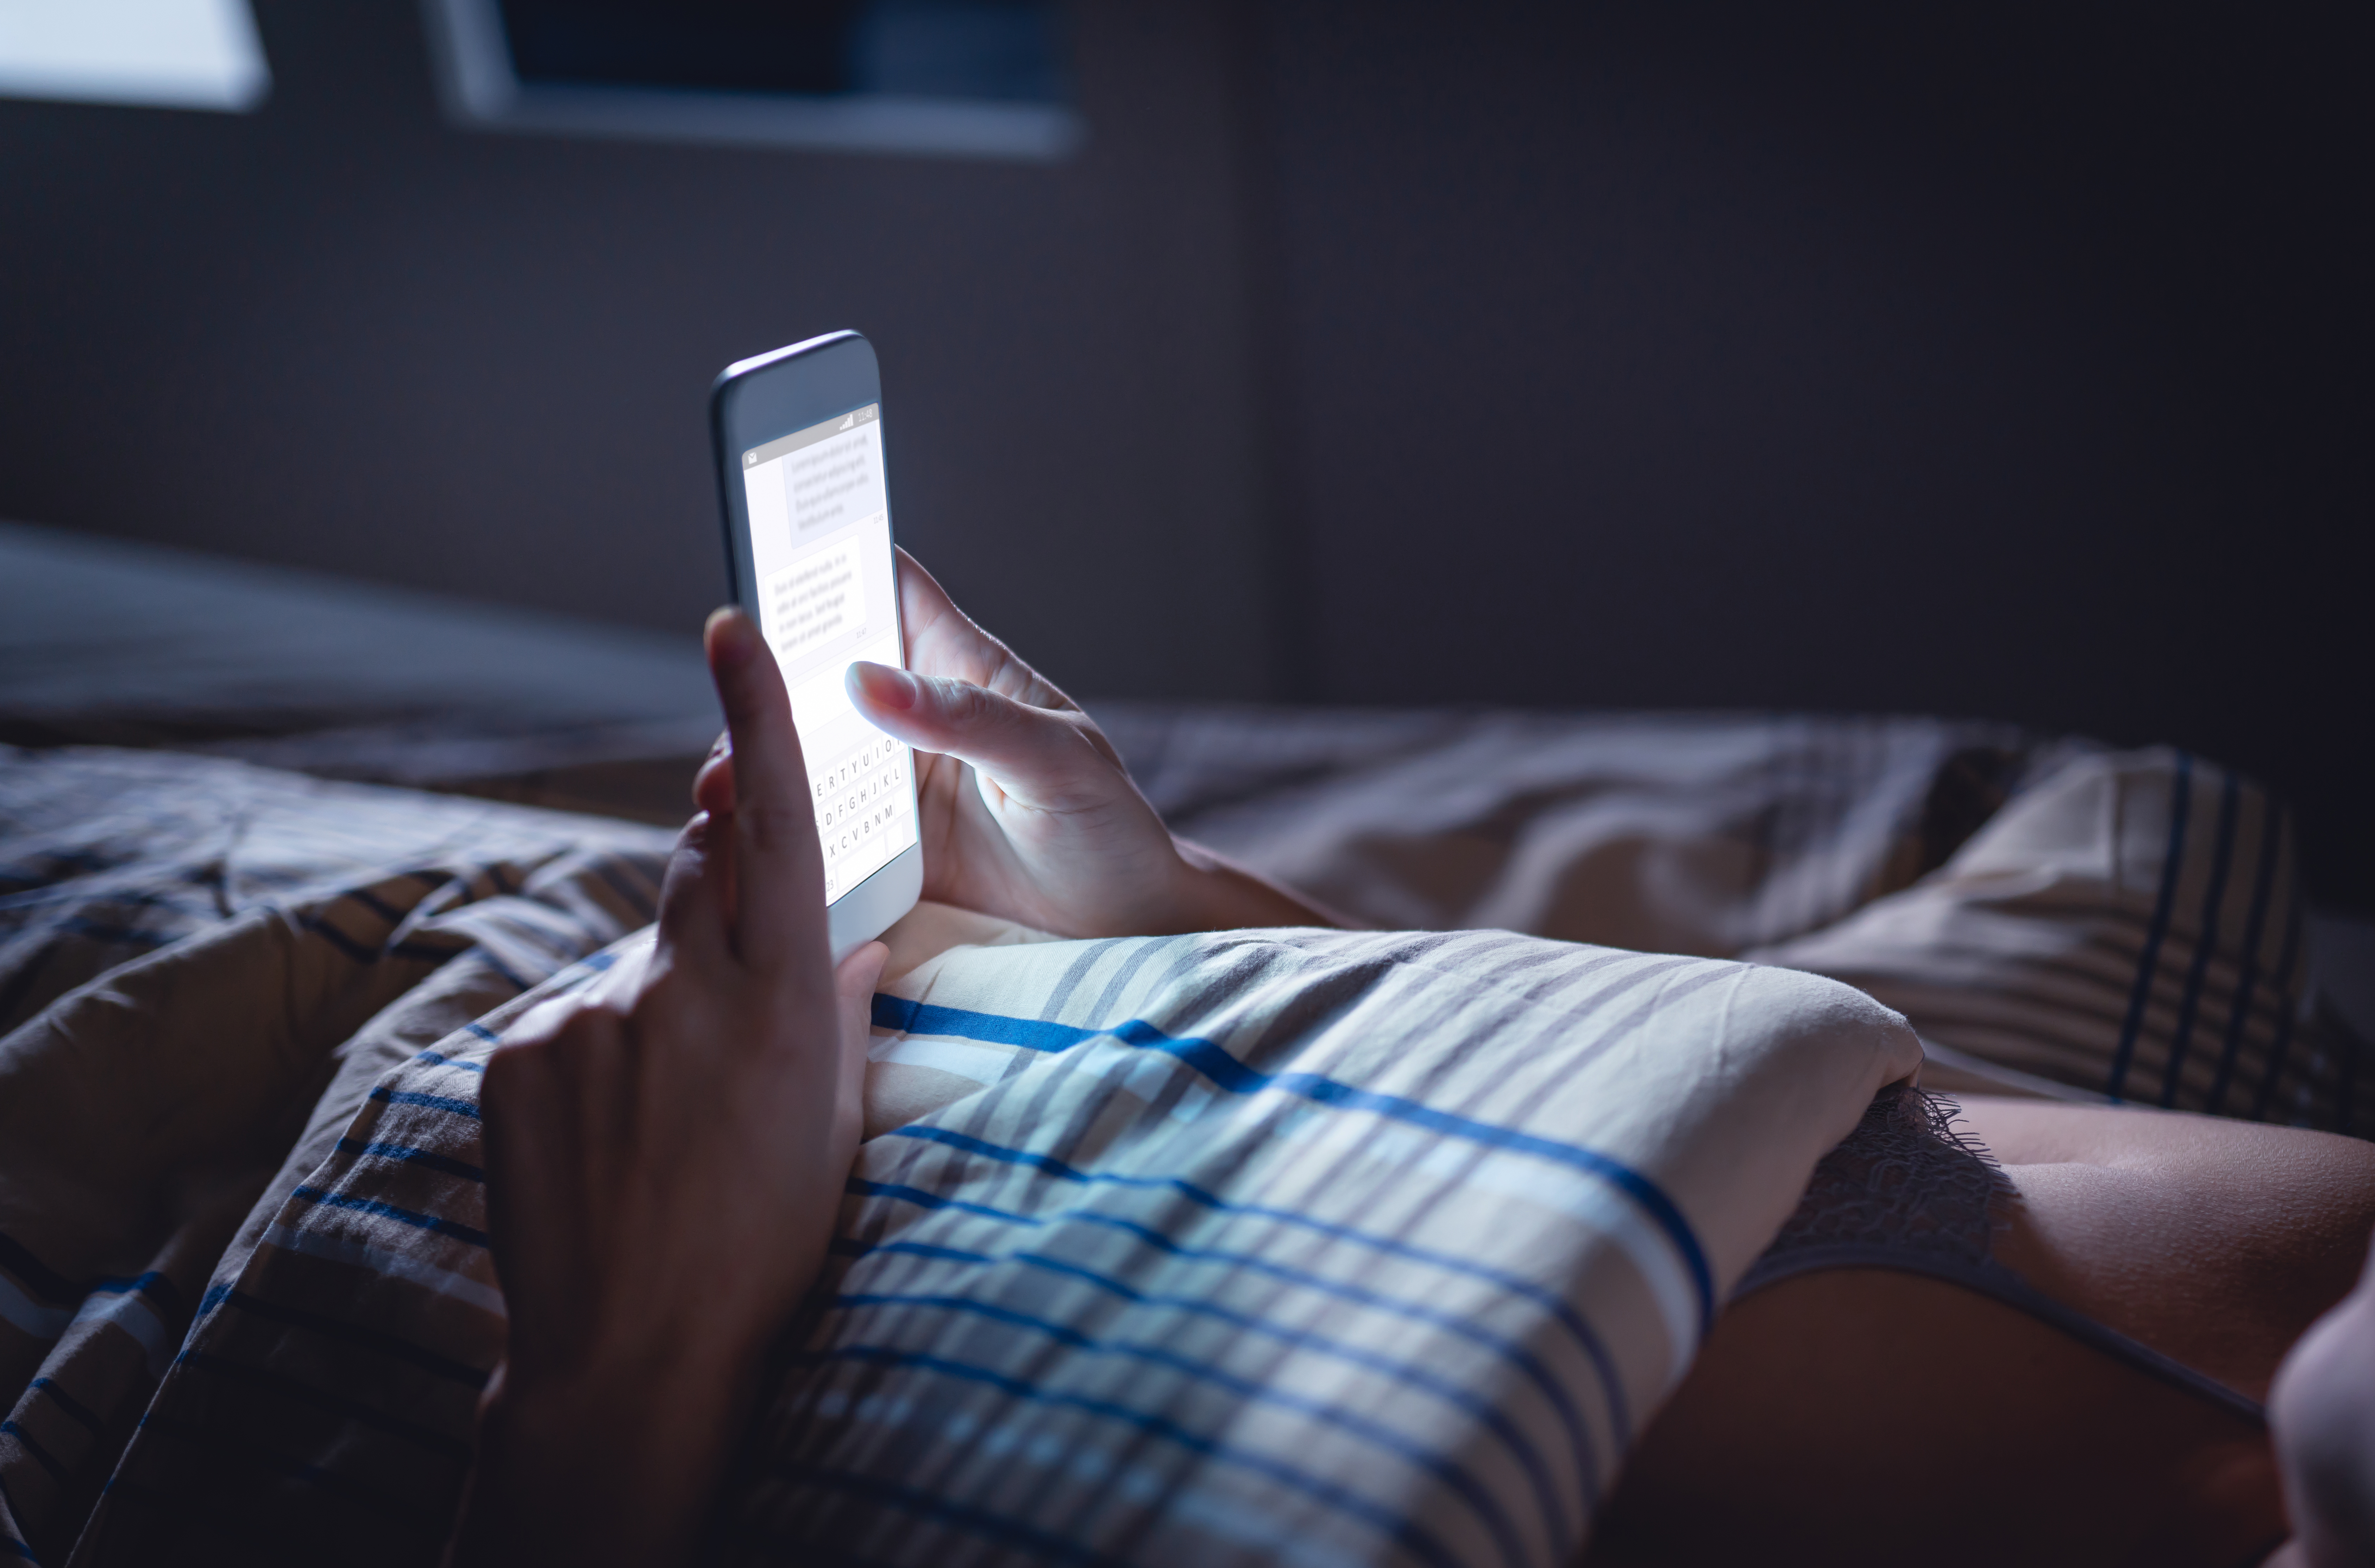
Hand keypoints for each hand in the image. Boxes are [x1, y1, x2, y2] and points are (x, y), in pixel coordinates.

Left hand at [449, 608, 886, 1567]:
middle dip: (715, 877)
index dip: (754, 714)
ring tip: (670, 1110)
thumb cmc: (763, 1235)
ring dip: (660, 1002)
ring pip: (635, 957)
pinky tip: (609, 1136)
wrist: (634, 1347)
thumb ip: (838, 1005)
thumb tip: (848, 931)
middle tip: (732, 975)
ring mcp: (593, 1015)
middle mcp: (686, 985)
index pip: (772, 820)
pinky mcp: (519, 1052)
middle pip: (694, 866)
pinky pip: (569, 1016)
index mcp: (781, 994)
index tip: (727, 626)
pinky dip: (596, 1056)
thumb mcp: (832, 1117)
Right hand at [696, 548, 1339, 937]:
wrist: (1123, 927)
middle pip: (816, 667)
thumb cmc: (1108, 826)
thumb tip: (867, 680)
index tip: (767, 536)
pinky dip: (771, 828)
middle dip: (762, 676)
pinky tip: (741, 842)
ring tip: (722, 790)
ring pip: (796, 748)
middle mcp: (911, 715)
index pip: (887, 581)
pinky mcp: (874, 846)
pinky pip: (807, 823)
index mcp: (959, 665)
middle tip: (727, 700)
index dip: (831, 552)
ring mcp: (887, 779)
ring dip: (754, 760)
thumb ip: (970, 719)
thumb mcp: (1056, 762)